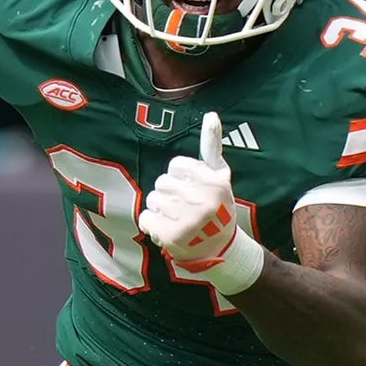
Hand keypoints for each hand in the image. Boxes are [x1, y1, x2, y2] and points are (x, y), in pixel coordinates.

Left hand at [139, 112, 238, 270]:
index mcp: (214, 181)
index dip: (180, 177)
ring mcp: (186, 219)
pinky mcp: (171, 236)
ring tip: (178, 220)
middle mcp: (201, 199)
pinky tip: (168, 230)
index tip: (192, 188)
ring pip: (152, 200)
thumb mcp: (220, 176)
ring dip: (160, 210)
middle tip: (185, 207)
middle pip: (162, 182)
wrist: (220, 251)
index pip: (175, 165)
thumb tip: (211, 114)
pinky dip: (152, 225)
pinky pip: (145, 218)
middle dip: (169, 193)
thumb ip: (212, 145)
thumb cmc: (216, 206)